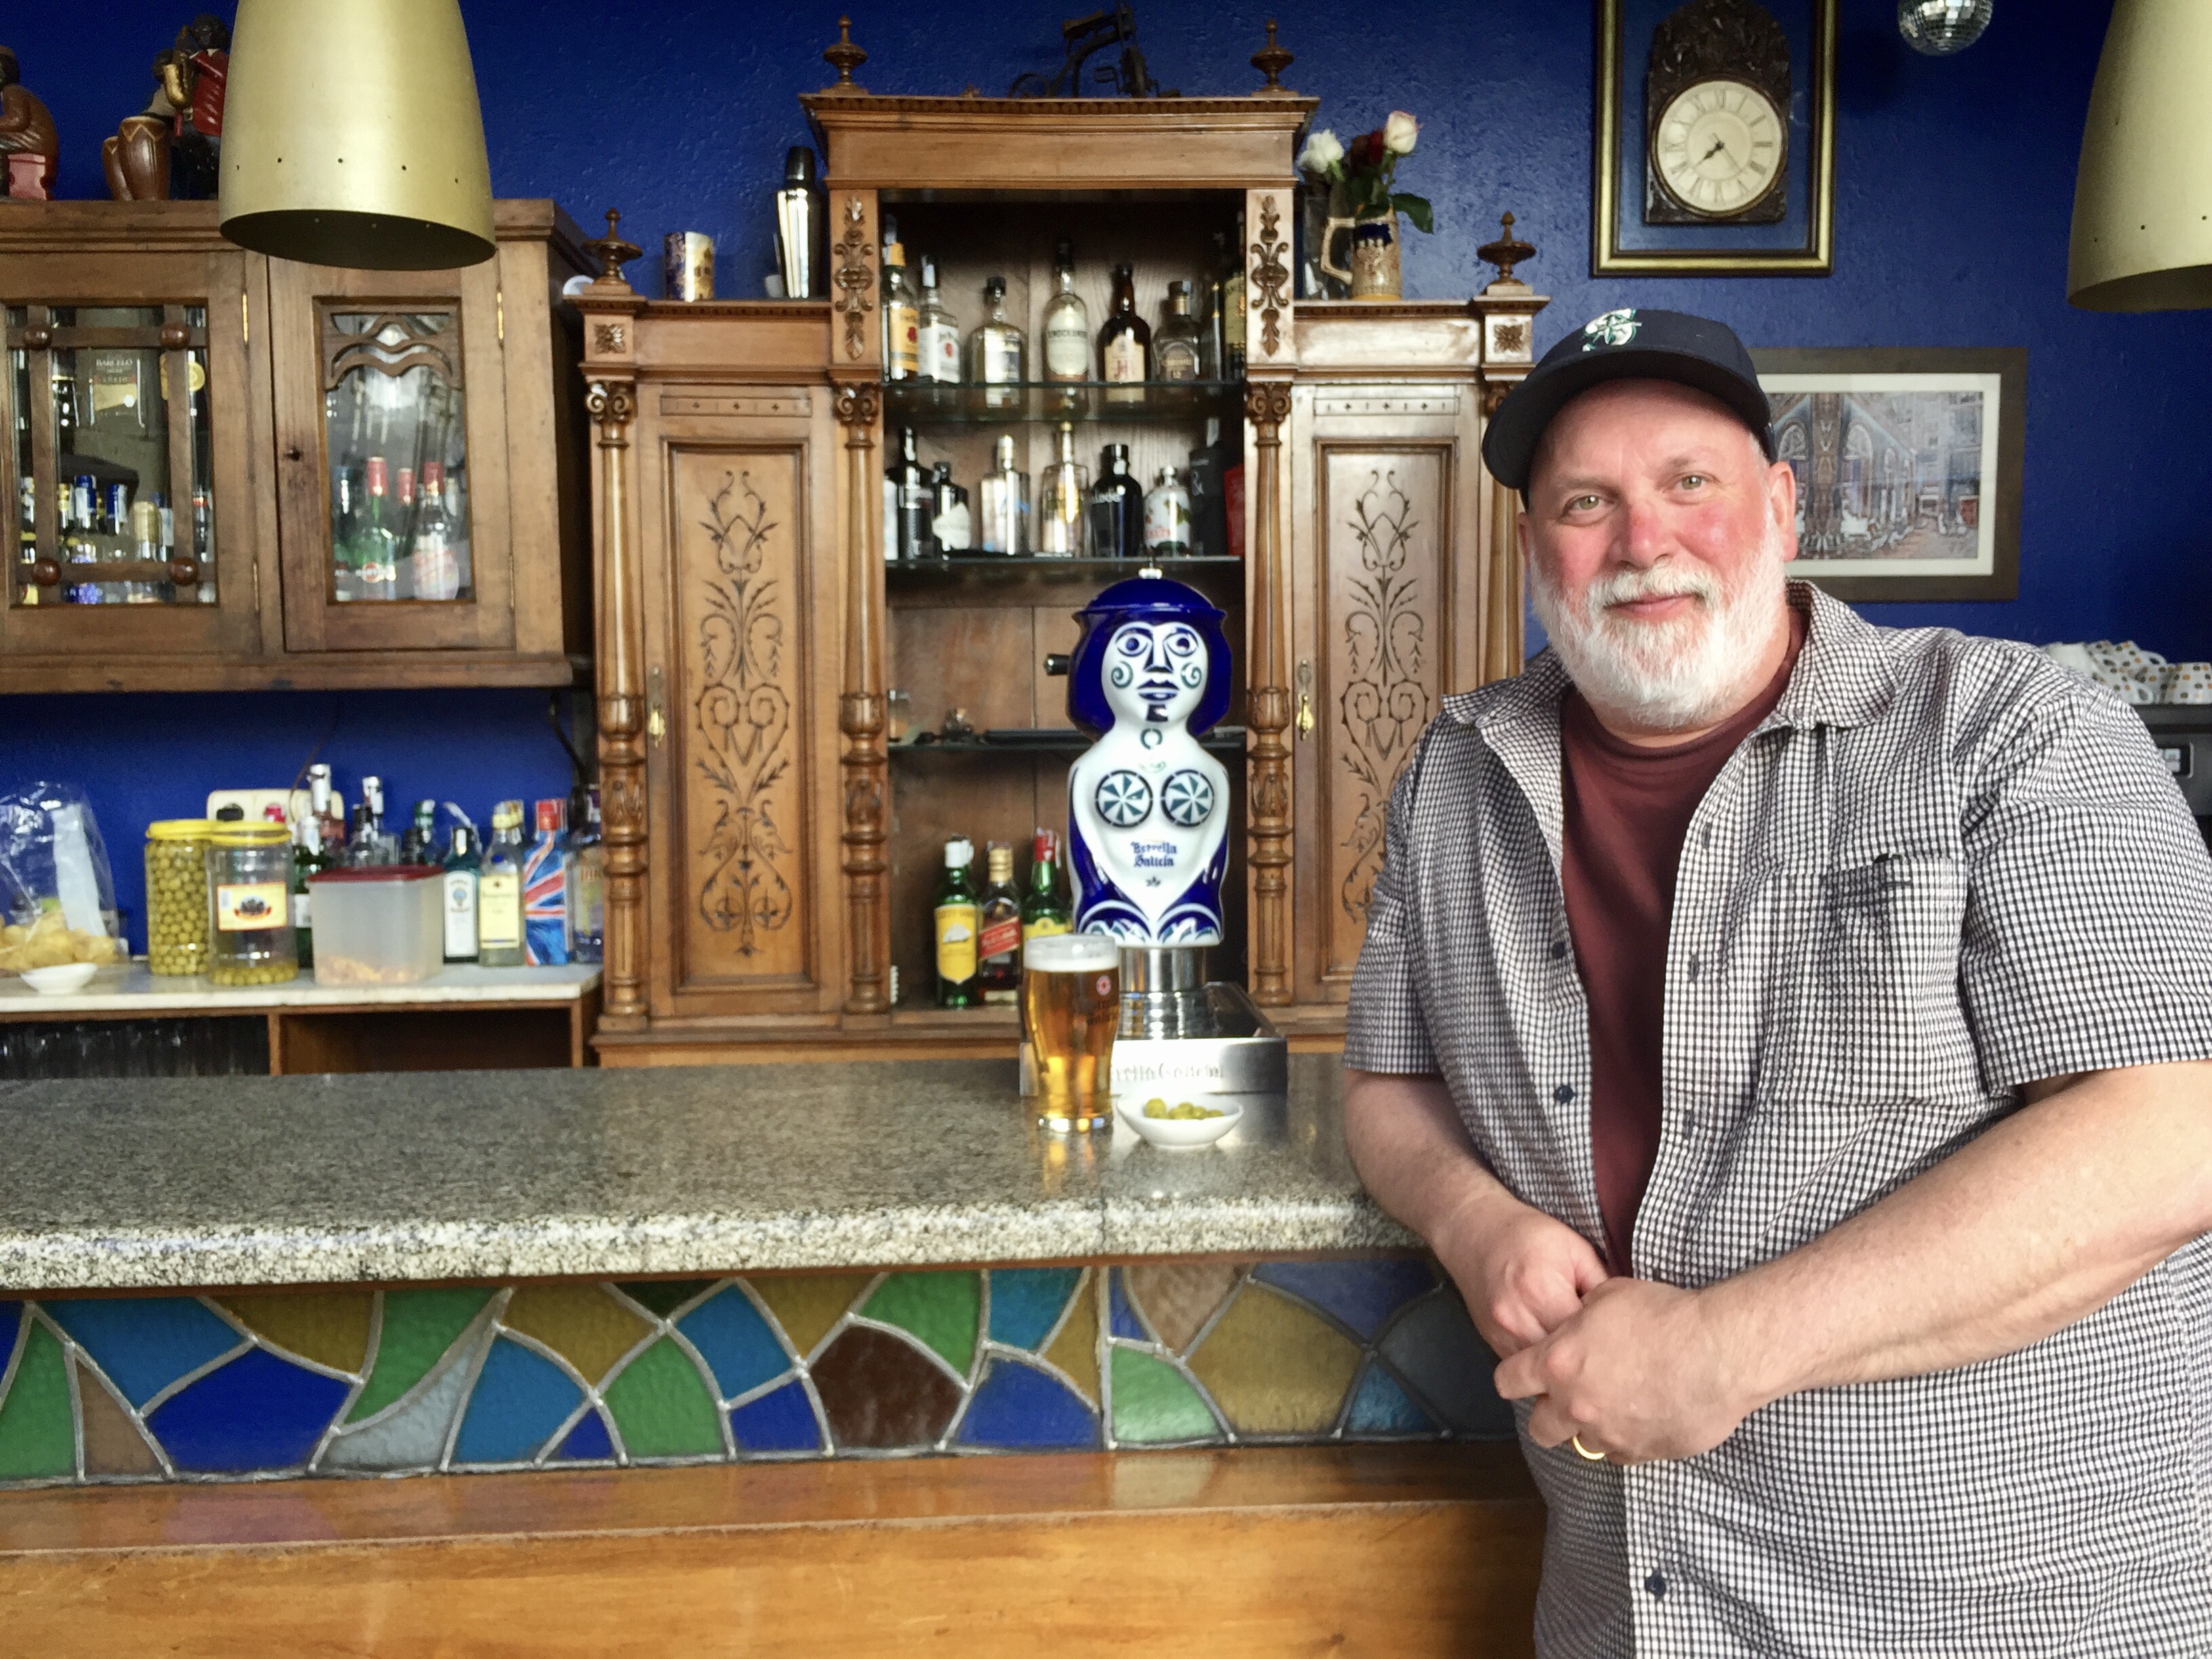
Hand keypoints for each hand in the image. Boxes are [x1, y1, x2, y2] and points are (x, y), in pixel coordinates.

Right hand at [1432, 1187, 1609, 1358]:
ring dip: (1564, 1370)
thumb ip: (1601, 1286)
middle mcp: (1517, 1318)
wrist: (1474, 1231)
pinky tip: (1560, 1357)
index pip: (1584, 1336)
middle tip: (1611, 1358)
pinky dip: (1544, 1367)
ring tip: (1587, 1360)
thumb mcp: (1575, 1249)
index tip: (1623, 1341)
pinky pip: (1525, 1367)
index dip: (1608, 1341)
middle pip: (1563, 1361)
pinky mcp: (1492, 1342)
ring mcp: (1501, 1334)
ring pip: (1542, 1373)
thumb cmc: (1527, 1235)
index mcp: (1542, 1290)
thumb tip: (1627, 1320)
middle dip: (1588, 1361)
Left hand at [1493, 1277, 1760, 1463]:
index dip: (1514, 1377)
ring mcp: (1610, 1434)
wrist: (1719, 1351)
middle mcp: (1576, 1405)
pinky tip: (1646, 1414)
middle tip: (1570, 1396)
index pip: (1508, 1381)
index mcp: (1558, 1363)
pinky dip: (1627, 1437)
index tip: (1524, 1374)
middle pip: (1540, 1428)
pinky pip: (1623, 1452)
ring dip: (1592, 1426)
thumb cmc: (1665, 1315)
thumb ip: (1582, 1316)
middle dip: (1549, 1414)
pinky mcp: (1644, 1453)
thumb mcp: (1610, 1295)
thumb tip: (1579, 1319)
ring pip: (1584, 1443)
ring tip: (1617, 1402)